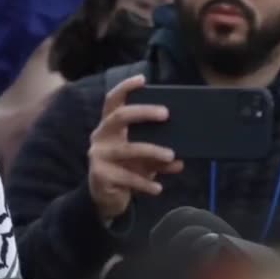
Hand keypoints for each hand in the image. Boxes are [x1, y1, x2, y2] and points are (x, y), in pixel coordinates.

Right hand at [87, 75, 183, 221]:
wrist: (104, 199)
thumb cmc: (126, 170)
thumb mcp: (144, 161)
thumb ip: (160, 157)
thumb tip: (181, 158)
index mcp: (109, 127)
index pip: (113, 101)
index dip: (125, 88)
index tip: (143, 79)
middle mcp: (100, 137)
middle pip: (118, 117)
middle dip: (142, 112)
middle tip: (166, 113)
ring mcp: (98, 156)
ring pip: (127, 148)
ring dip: (151, 150)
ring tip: (171, 155)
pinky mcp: (100, 175)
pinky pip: (127, 177)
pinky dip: (145, 182)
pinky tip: (158, 188)